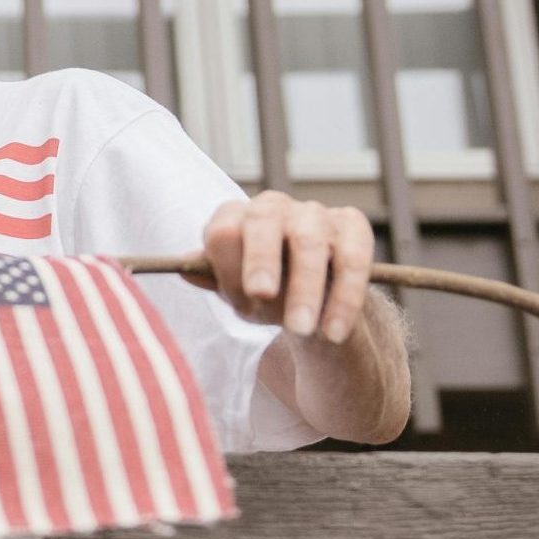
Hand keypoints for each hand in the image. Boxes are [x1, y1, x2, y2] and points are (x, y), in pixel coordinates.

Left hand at [200, 191, 376, 344]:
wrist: (315, 302)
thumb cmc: (265, 292)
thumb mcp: (236, 291)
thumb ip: (213, 278)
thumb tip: (184, 269)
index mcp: (235, 216)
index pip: (223, 230)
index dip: (228, 266)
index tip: (241, 298)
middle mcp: (273, 205)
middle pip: (263, 222)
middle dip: (261, 259)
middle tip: (262, 296)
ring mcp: (315, 213)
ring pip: (309, 242)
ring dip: (305, 288)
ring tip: (301, 330)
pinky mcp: (353, 226)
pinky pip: (352, 258)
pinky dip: (346, 298)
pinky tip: (334, 332)